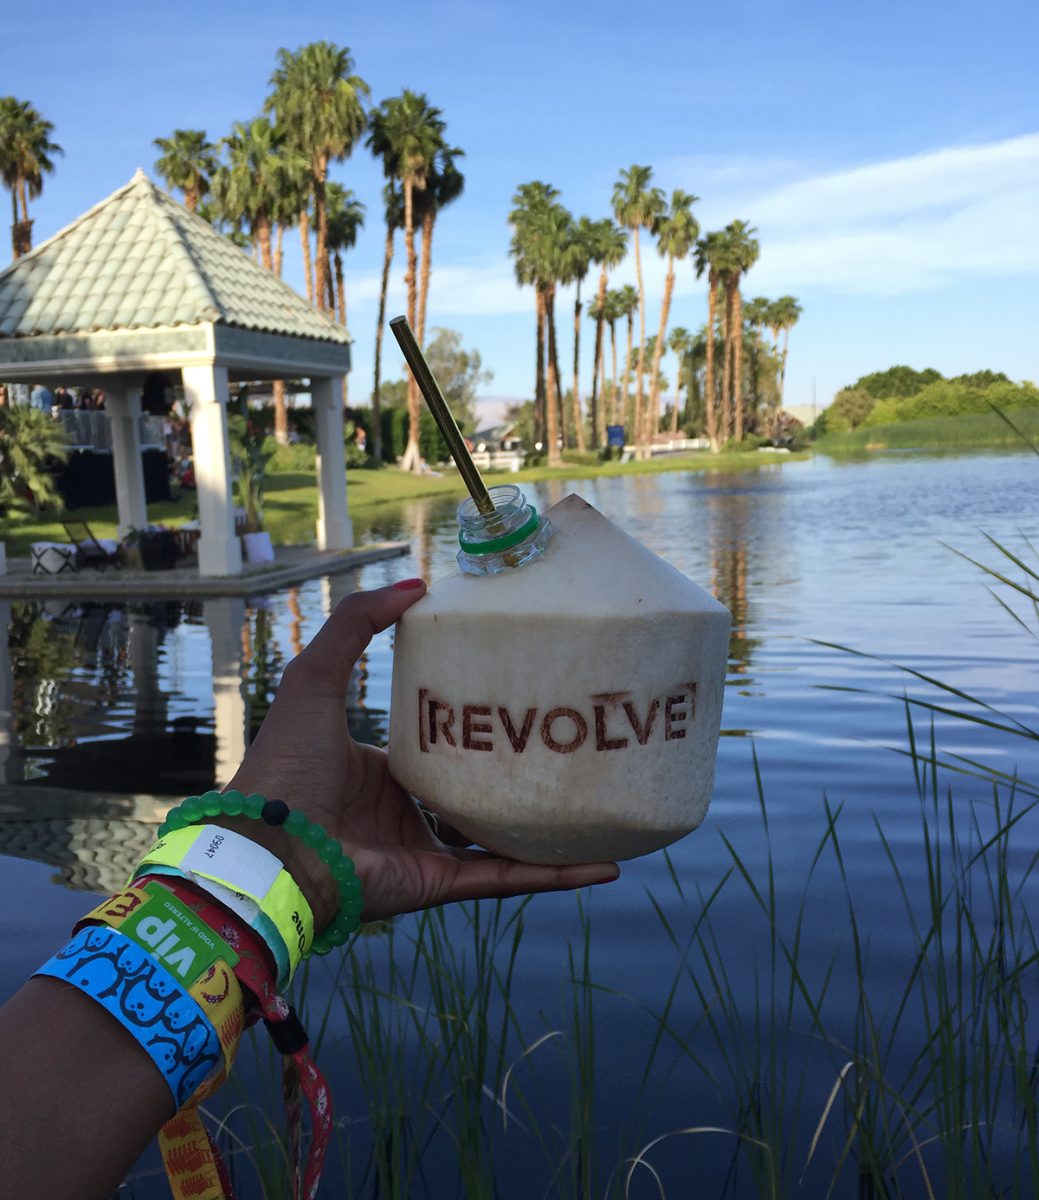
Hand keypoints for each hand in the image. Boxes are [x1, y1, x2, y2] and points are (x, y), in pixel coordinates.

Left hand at [227, 581, 618, 927]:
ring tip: (601, 813)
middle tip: (572, 752)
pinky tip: (602, 865)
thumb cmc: (285, 762)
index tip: (517, 704)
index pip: (439, 748)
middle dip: (520, 780)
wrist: (268, 848)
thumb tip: (415, 584)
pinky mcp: (438, 885)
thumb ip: (357, 626)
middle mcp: (405, 813)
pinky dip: (555, 875)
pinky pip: (506, 879)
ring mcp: (425, 852)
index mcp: (381, 772)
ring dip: (551, 833)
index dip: (475, 728)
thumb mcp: (315, 676)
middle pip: (475, 795)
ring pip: (502, 842)